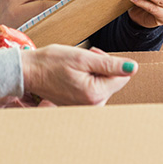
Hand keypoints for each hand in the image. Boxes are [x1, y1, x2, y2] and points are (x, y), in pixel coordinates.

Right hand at [21, 45, 135, 105]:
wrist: (29, 72)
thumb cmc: (51, 62)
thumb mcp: (82, 58)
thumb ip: (110, 64)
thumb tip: (133, 68)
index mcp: (95, 94)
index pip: (123, 76)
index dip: (110, 61)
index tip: (93, 56)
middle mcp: (93, 105)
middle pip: (114, 81)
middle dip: (102, 67)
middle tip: (83, 60)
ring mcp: (86, 107)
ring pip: (104, 85)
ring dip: (94, 72)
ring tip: (76, 68)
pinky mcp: (80, 106)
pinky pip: (94, 90)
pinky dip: (87, 80)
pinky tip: (73, 75)